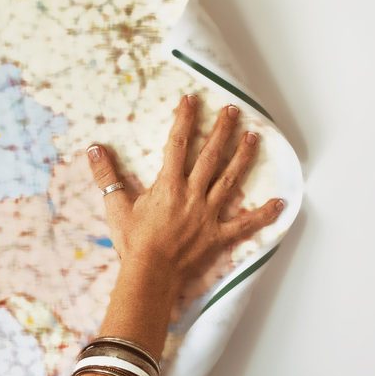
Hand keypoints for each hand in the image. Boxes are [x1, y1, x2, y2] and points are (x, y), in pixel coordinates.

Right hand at [85, 94, 284, 310]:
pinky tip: (280, 203)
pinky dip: (263, 215)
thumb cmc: (132, 243)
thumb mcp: (115, 207)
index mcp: (168, 185)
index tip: (191, 100)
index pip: (177, 144)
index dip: (184, 120)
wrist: (149, 274)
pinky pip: (244, 224)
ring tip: (254, 137)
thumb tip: (93, 149)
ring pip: (230, 180)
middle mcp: (192, 194)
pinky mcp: (218, 235)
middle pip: (211, 156)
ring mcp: (208, 214)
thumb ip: (105, 176)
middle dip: (222, 130)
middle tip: (233, 110)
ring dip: (243, 157)